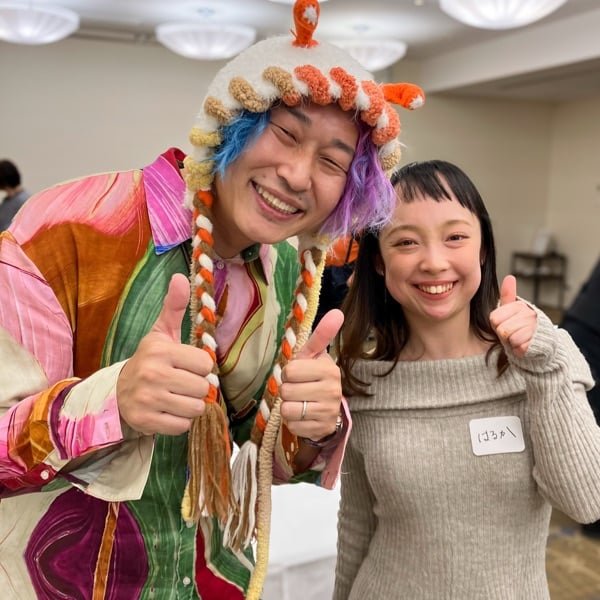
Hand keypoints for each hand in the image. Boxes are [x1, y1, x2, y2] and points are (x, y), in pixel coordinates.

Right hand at [117, 273, 213, 434]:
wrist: (118, 392)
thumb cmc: (149, 361)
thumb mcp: (161, 333)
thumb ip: (174, 307)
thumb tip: (181, 276)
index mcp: (160, 350)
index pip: (205, 363)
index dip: (199, 367)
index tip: (186, 366)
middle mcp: (152, 373)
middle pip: (203, 388)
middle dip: (196, 388)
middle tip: (181, 384)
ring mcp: (148, 399)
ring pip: (195, 408)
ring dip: (189, 406)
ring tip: (175, 397)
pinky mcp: (145, 421)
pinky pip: (182, 426)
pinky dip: (179, 422)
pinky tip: (167, 411)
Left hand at [279, 309, 343, 440]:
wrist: (328, 408)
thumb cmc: (315, 377)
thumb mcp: (315, 356)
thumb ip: (322, 335)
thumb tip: (338, 312)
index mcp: (329, 369)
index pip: (290, 371)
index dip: (288, 373)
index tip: (298, 374)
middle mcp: (332, 391)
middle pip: (286, 391)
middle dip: (287, 391)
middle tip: (298, 390)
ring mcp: (328, 412)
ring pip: (288, 410)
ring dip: (288, 407)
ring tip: (300, 403)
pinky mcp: (322, 429)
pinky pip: (293, 426)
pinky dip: (293, 423)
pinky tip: (304, 417)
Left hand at [489, 275, 536, 357]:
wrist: (542, 343)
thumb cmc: (522, 326)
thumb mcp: (512, 310)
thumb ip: (508, 296)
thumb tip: (510, 277)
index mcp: (519, 306)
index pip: (494, 319)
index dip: (497, 325)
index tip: (506, 324)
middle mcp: (528, 314)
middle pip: (501, 330)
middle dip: (504, 335)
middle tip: (514, 333)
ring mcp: (534, 328)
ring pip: (510, 339)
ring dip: (512, 343)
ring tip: (520, 339)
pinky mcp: (538, 343)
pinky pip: (519, 348)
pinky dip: (519, 350)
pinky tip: (525, 345)